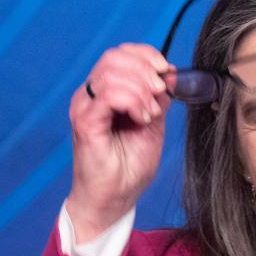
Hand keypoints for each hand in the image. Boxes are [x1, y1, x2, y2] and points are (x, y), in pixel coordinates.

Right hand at [66, 43, 173, 241]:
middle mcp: (90, 95)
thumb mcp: (153, 125)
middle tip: (160, 94)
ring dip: (141, 89)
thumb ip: (158, 99)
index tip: (167, 73)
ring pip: (112, 72)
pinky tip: (142, 118)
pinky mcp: (85, 121)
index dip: (147, 55)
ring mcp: (85, 106)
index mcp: (104, 92)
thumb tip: (170, 73)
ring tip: (149, 114)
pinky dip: (133, 101)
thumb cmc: (128, 168)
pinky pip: (109, 93)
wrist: (113, 200)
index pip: (120, 54)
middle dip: (146, 70)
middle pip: (114, 57)